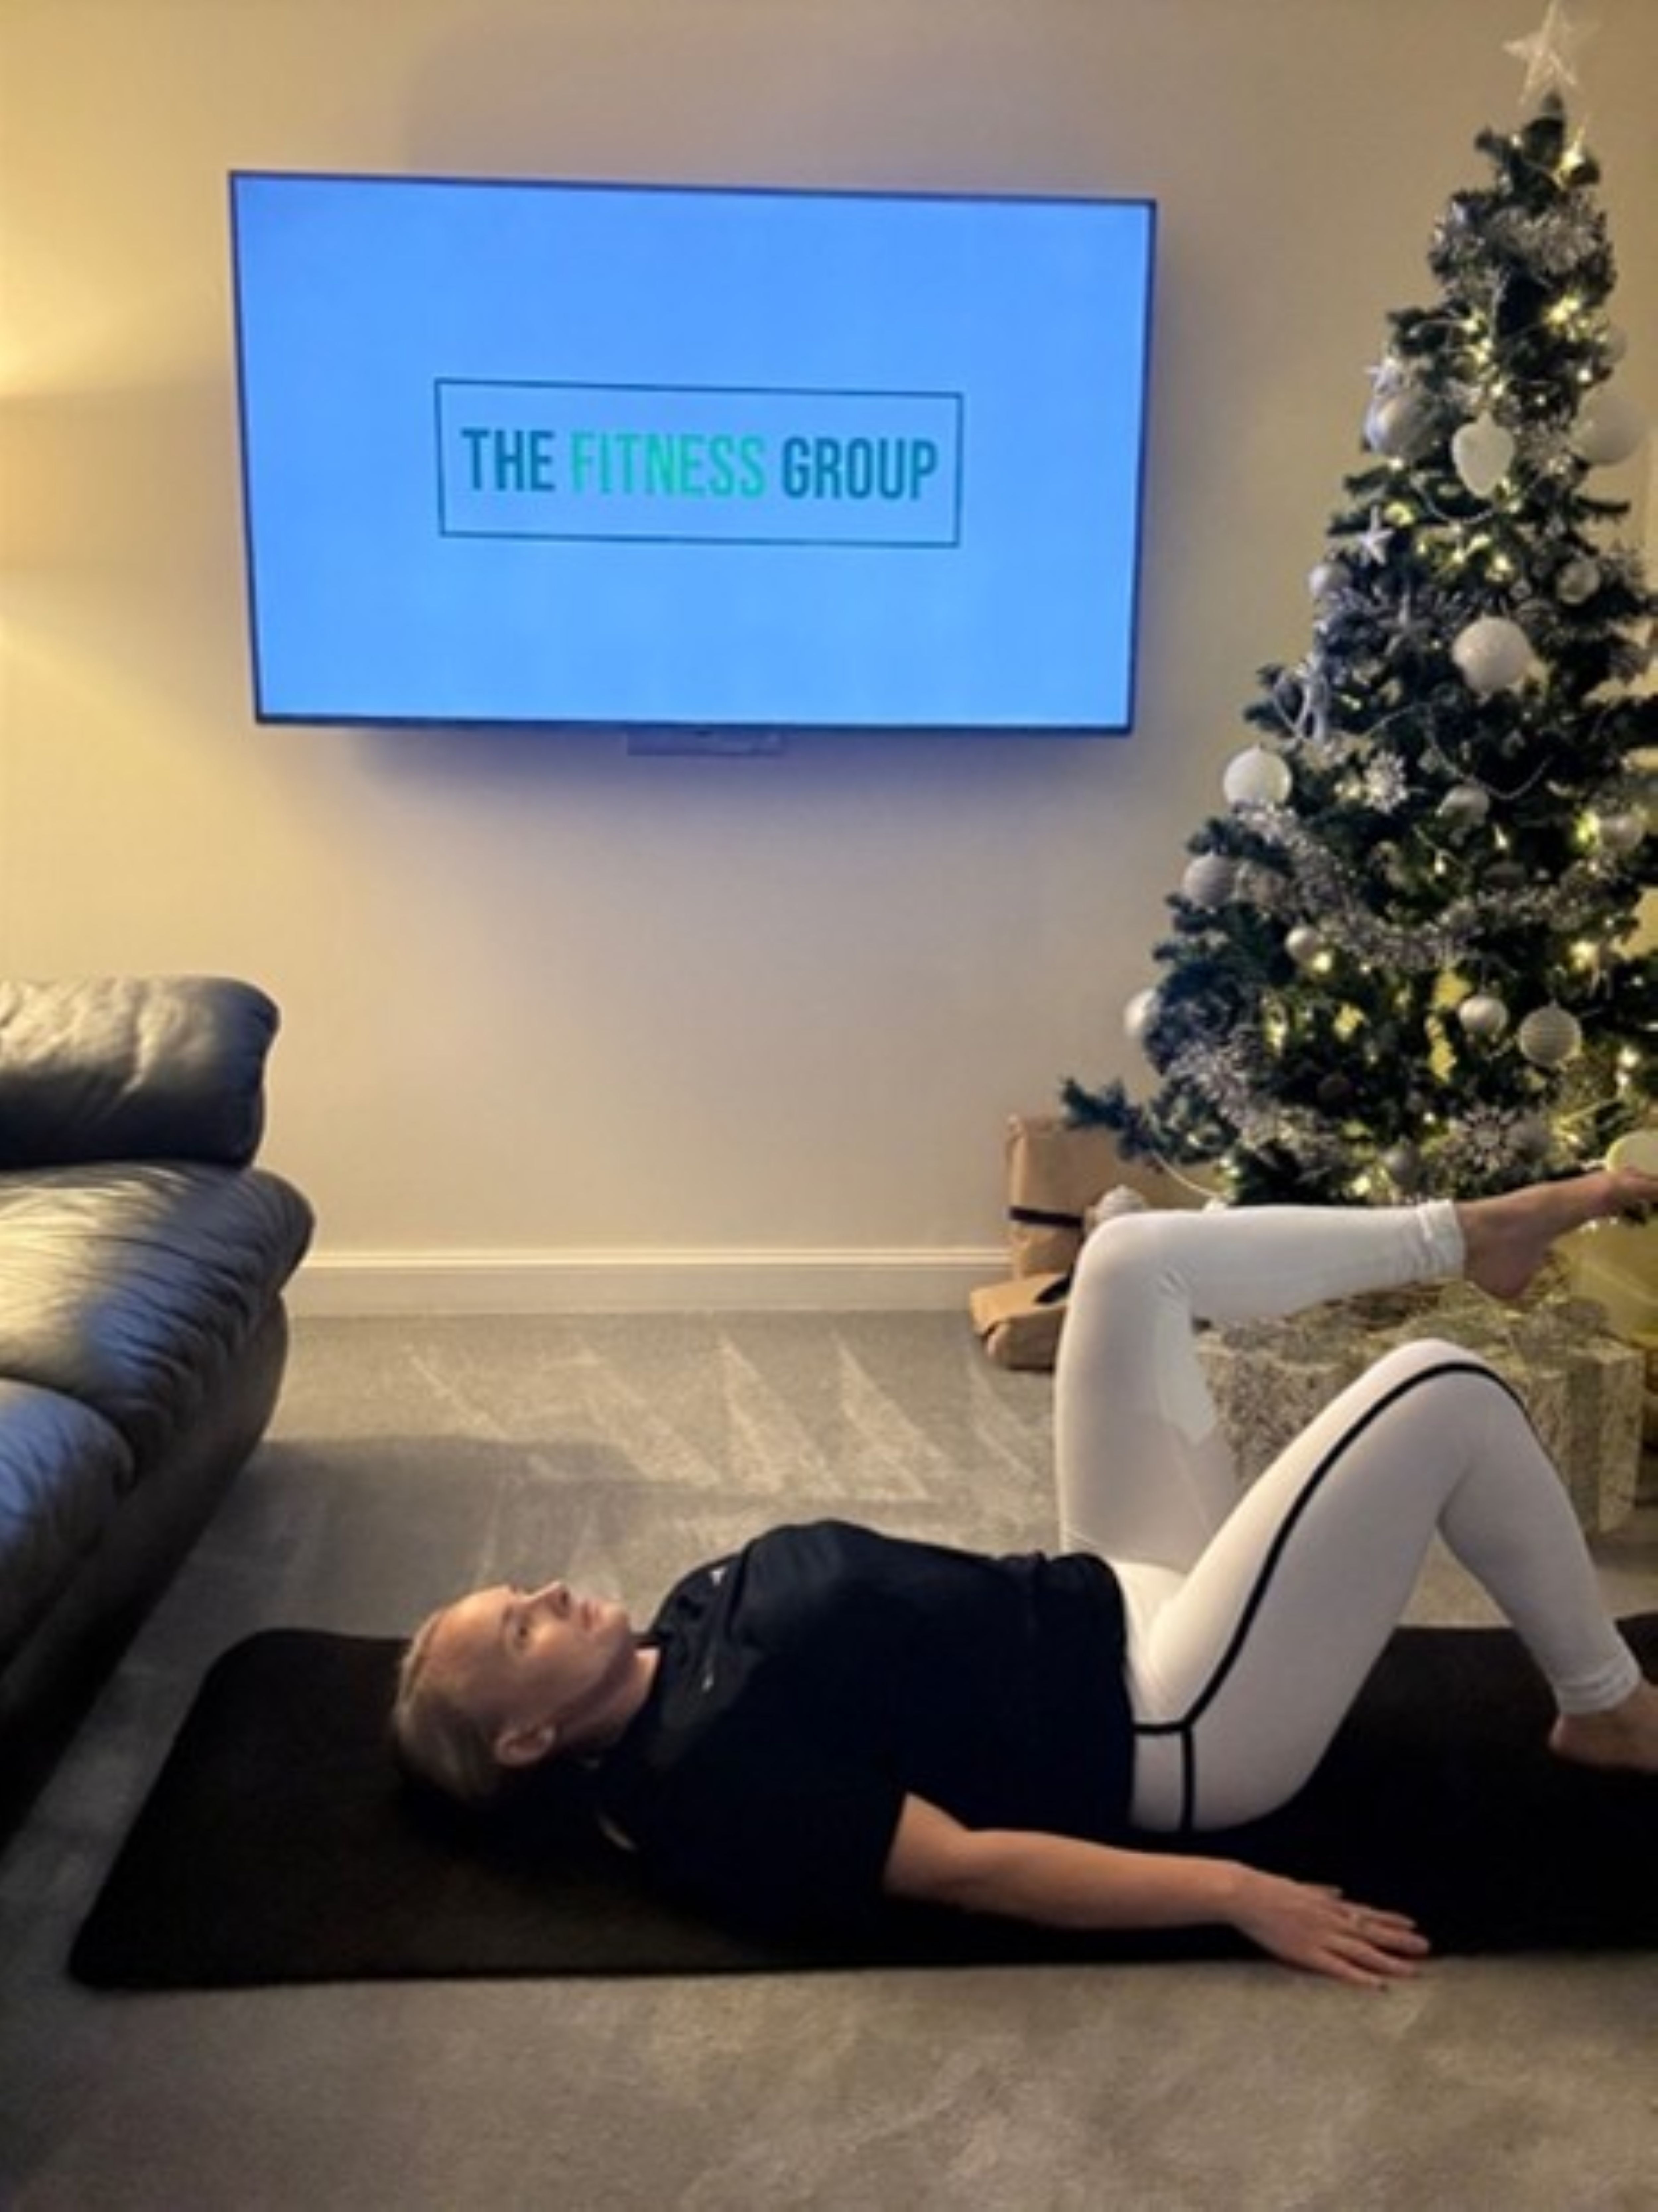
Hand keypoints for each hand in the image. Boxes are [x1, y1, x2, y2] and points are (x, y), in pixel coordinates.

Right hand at [1228, 1870, 1429, 1989]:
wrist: (1247, 1894)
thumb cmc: (1269, 1889)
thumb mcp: (1300, 1887)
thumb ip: (1320, 1892)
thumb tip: (1338, 1892)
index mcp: (1329, 1906)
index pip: (1367, 1914)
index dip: (1391, 1920)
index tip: (1412, 1924)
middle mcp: (1331, 1921)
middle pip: (1372, 1933)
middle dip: (1400, 1941)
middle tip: (1426, 1948)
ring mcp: (1322, 1937)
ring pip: (1363, 1953)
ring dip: (1389, 1962)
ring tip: (1412, 1970)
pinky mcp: (1308, 1954)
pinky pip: (1339, 1969)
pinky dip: (1360, 1977)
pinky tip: (1378, 1986)